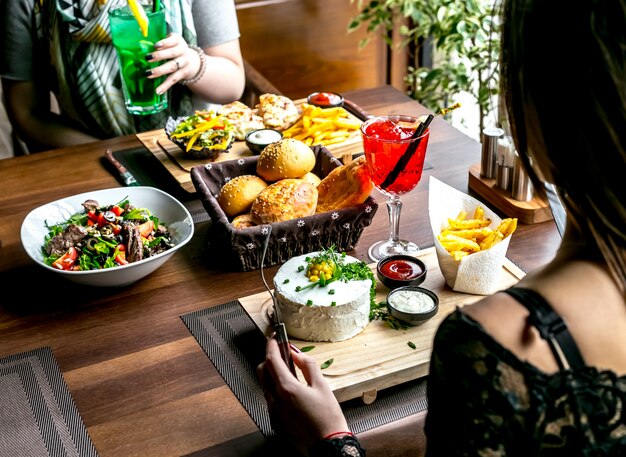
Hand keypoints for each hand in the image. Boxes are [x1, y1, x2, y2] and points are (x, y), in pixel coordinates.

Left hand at [145, 33, 201, 93]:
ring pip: (172, 67)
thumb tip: (142, 46)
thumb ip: (161, 43)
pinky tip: (158, 91)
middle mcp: (183, 51)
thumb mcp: (172, 42)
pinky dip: (165, 86)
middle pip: (172, 53)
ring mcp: (184, 63)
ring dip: (160, 71)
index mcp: (178, 41)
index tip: (155, 45)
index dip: (165, 43)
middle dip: (160, 56)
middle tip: (148, 58)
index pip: (172, 40)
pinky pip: (173, 79)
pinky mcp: (183, 74)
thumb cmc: (176, 49)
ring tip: (148, 74)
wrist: (193, 61)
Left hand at [257, 338, 349, 452]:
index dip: (271, 346)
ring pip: (265, 386)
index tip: (273, 338)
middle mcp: (275, 400)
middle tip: (281, 354)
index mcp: (287, 388)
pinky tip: (290, 392)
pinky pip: (270, 400)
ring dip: (272, 375)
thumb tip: (296, 353)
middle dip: (269, 359)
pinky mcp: (275, 421)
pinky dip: (275, 390)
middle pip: (263, 371)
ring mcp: (273, 412)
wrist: (328, 446)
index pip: (271, 360)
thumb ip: (307, 365)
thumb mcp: (322, 386)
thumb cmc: (328, 417)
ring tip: (289, 373)